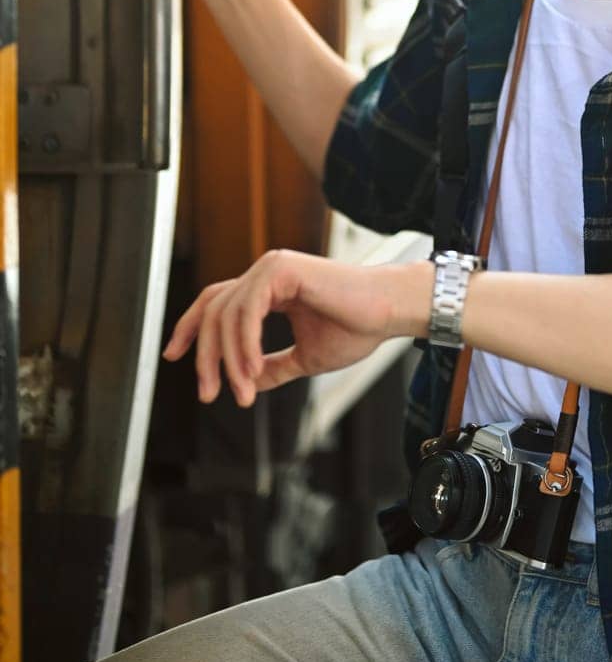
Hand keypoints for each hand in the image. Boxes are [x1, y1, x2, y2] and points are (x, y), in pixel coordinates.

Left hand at [161, 250, 429, 406]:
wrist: (389, 312)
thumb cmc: (357, 327)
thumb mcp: (305, 356)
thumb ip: (275, 366)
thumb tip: (248, 383)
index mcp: (269, 288)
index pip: (216, 302)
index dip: (190, 328)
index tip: (172, 355)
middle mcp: (266, 273)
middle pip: (213, 311)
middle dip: (204, 356)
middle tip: (208, 394)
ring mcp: (272, 267)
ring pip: (226, 314)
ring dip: (228, 359)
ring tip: (242, 390)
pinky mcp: (282, 270)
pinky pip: (247, 311)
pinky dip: (244, 344)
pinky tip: (253, 370)